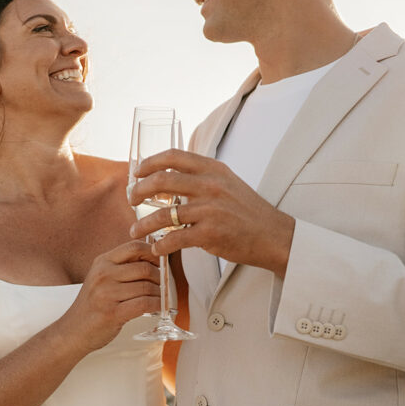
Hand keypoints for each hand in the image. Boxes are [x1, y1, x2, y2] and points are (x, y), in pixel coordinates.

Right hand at [59, 241, 160, 351]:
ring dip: (160, 294)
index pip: (134, 246)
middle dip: (160, 277)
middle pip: (145, 268)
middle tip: (164, 284)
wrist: (73, 331)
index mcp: (102, 262)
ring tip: (160, 298)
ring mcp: (106, 293)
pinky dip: (157, 305)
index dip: (154, 252)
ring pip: (147, 287)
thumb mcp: (102, 278)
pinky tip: (158, 308)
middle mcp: (103, 274)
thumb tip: (154, 255)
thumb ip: (122, 266)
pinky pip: (145, 304)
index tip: (161, 263)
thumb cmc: (93, 304)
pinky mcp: (112, 313)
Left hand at [128, 149, 294, 277]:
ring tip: (135, 231)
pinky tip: (157, 248)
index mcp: (213, 169)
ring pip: (163, 214)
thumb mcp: (228, 183)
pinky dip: (161, 245)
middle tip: (131, 201)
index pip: (173, 157)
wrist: (274, 236)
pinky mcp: (210, 233)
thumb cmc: (248, 212)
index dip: (149, 163)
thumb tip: (168, 177)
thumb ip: (202, 177)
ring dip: (143, 224)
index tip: (137, 173)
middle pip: (161, 181)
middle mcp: (211, 185)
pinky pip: (174, 238)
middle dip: (139, 191)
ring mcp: (210, 209)